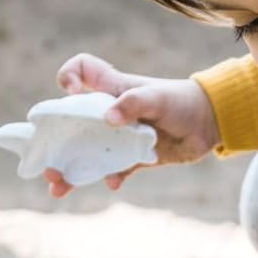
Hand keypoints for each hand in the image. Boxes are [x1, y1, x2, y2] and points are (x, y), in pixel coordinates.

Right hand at [43, 52, 220, 197]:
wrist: (209, 124)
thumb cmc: (182, 101)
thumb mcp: (158, 98)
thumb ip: (134, 104)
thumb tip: (109, 119)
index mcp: (112, 88)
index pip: (82, 70)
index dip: (70, 75)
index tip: (70, 92)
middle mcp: (111, 111)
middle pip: (73, 123)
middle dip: (56, 142)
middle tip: (47, 163)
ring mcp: (121, 135)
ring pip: (88, 152)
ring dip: (73, 170)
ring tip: (58, 187)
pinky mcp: (135, 156)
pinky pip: (116, 169)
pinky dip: (112, 177)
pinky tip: (113, 183)